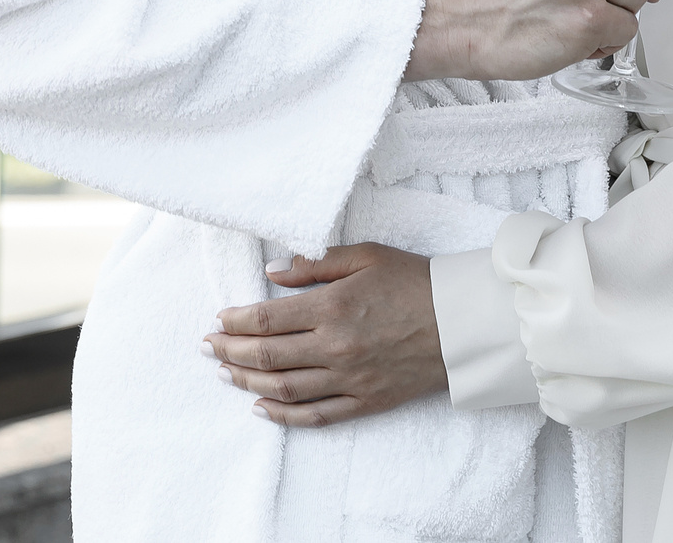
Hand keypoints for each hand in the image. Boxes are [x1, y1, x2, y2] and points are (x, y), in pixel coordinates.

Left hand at [205, 245, 444, 426]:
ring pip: (285, 389)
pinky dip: (285, 416)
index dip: (235, 322)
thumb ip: (314, 263)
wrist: (464, 323)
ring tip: (225, 372)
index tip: (218, 320)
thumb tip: (271, 271)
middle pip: (268, 356)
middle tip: (208, 347)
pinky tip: (261, 408)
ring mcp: (350, 379)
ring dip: (248, 381)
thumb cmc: (416, 281)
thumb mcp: (365, 256)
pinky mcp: (366, 401)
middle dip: (230, 351)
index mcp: (333, 307)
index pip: (267, 320)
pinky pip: (318, 416)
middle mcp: (336, 347)